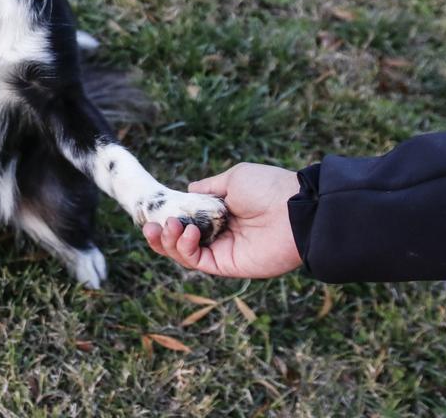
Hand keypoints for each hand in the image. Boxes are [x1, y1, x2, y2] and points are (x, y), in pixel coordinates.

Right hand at [142, 162, 302, 277]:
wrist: (296, 209)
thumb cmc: (268, 188)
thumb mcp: (233, 179)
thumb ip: (208, 188)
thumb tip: (188, 189)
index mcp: (220, 213)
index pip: (186, 220)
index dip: (167, 218)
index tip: (153, 212)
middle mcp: (219, 234)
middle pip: (179, 241)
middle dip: (160, 235)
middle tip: (149, 225)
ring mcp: (223, 251)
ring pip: (184, 254)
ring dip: (169, 242)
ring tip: (171, 226)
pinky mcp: (228, 266)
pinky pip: (198, 262)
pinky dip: (186, 249)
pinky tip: (187, 232)